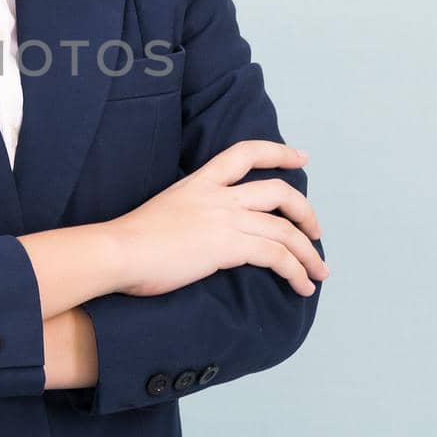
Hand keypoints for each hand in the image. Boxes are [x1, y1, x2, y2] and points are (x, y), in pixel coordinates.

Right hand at [110, 140, 328, 298]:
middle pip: (279, 192)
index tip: (301, 157)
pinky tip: (301, 285)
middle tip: (315, 232)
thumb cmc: (131, 240)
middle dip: (305, 212)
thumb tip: (202, 232)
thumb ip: (190, 213)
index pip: (245, 153)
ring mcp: (225, 219)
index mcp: (199, 182)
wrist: (118, 251)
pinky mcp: (228, 246)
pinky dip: (296, 271)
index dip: (278, 152)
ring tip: (318, 272)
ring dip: (309, 254)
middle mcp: (217, 196)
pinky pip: (277, 256)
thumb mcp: (165, 210)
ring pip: (285, 229)